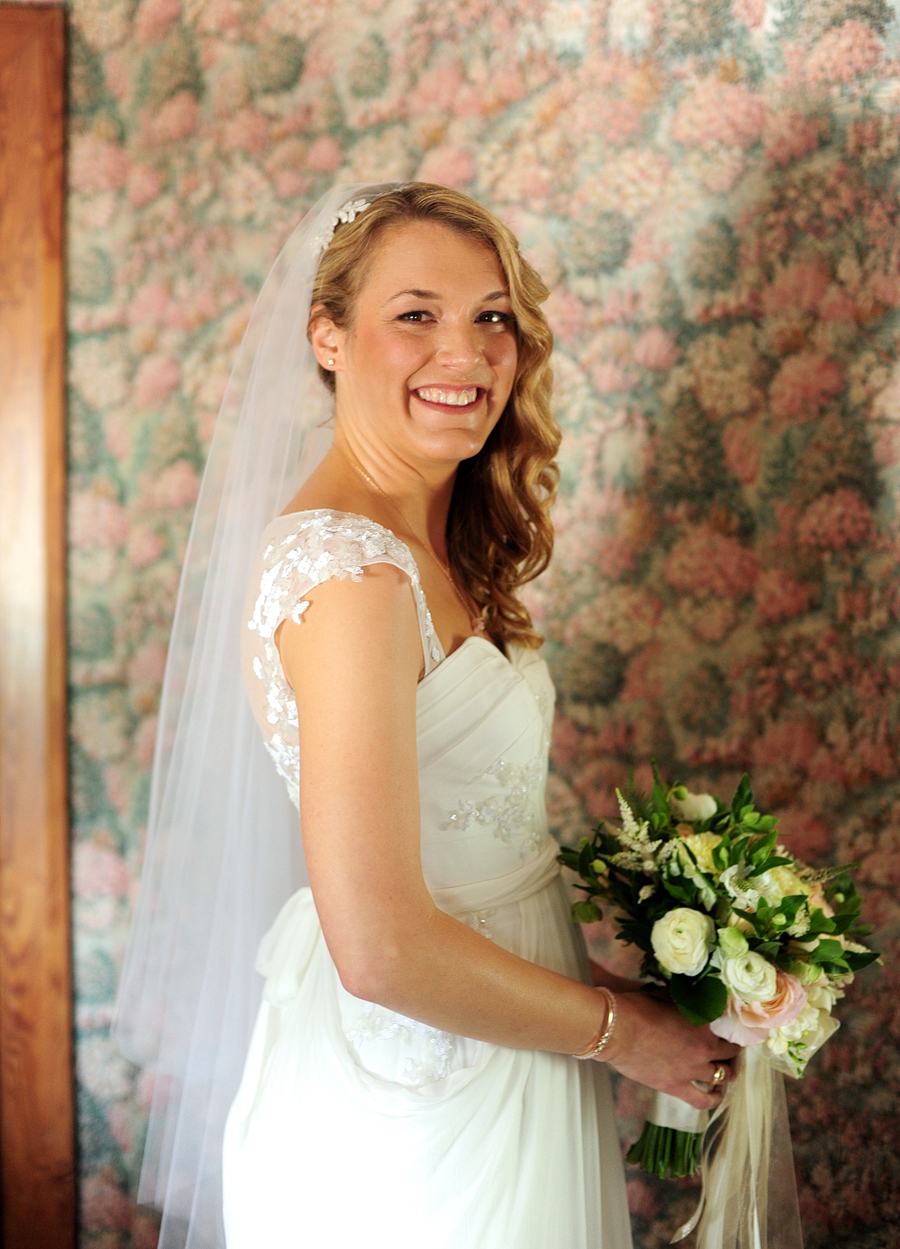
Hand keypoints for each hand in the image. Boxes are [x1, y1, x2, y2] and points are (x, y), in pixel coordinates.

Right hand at [600, 991, 740, 1110]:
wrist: (617, 1029)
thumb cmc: (638, 1007)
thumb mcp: (667, 995)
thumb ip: (685, 1001)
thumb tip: (691, 997)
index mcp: (705, 1021)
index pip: (729, 1023)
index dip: (730, 1023)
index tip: (727, 1024)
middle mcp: (705, 1046)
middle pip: (732, 1051)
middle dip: (732, 1048)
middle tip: (728, 1047)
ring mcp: (693, 1069)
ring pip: (724, 1075)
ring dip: (727, 1071)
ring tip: (725, 1069)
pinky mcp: (678, 1086)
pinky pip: (703, 1100)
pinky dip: (713, 1098)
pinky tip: (716, 1093)